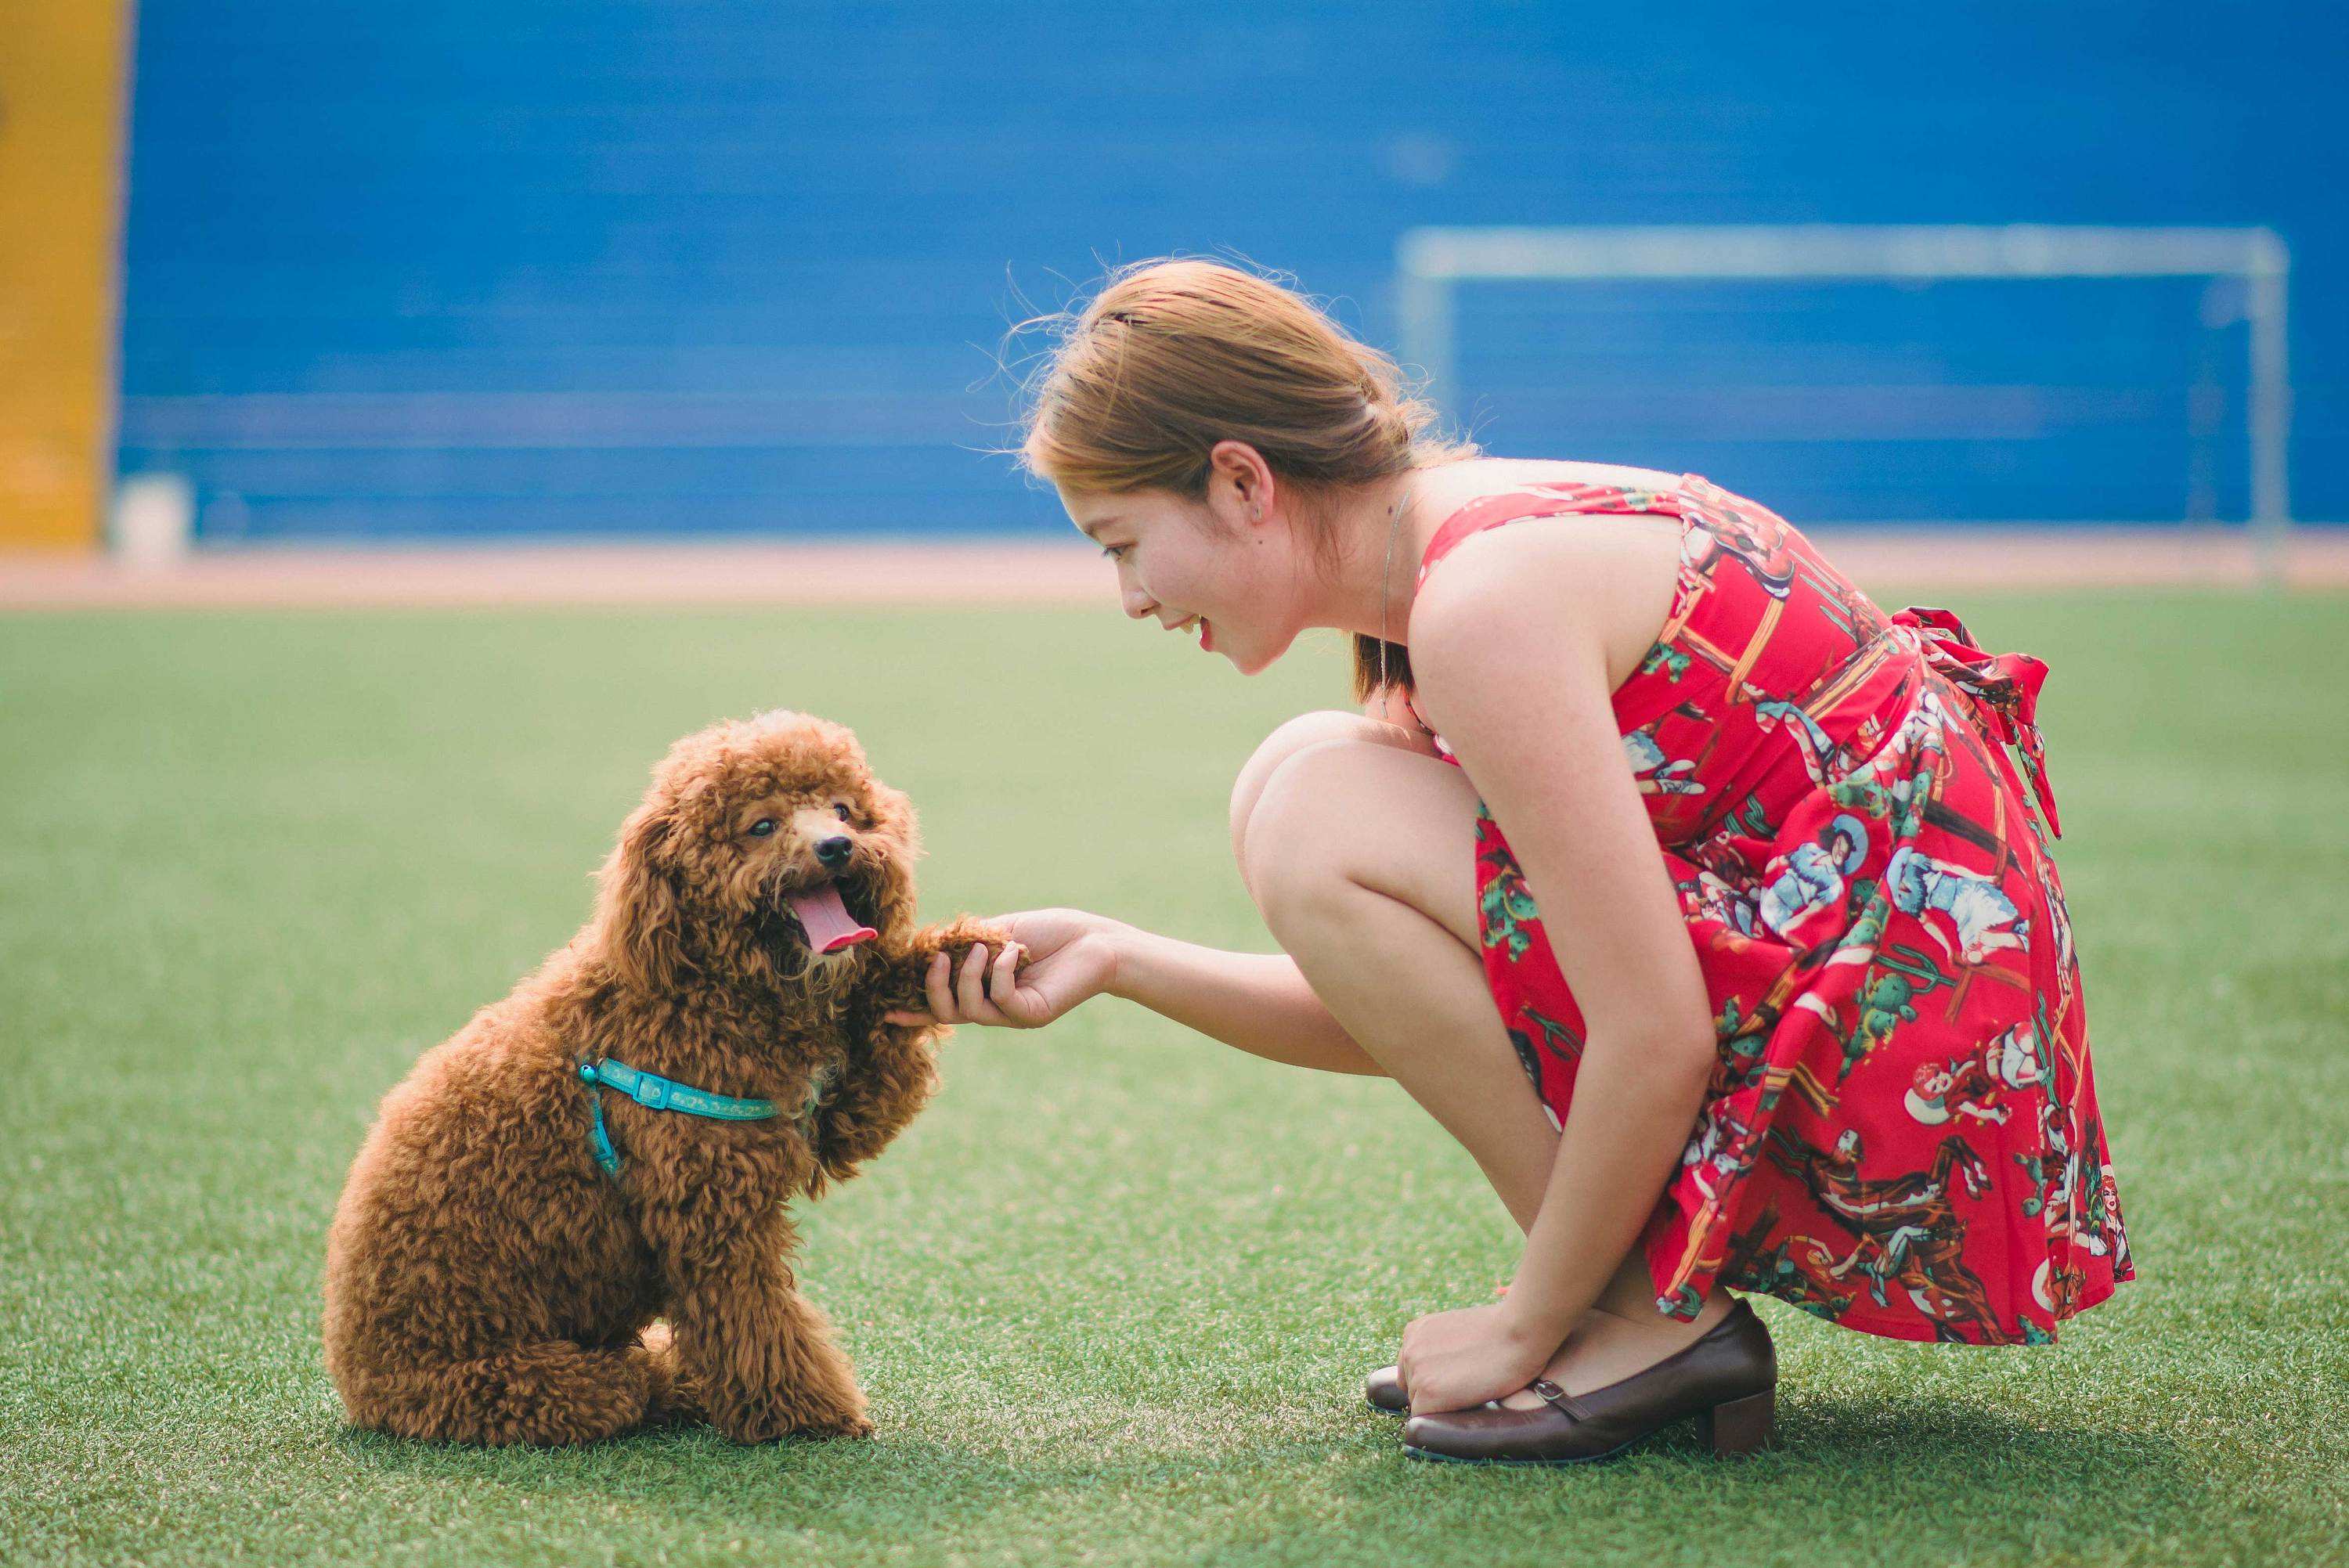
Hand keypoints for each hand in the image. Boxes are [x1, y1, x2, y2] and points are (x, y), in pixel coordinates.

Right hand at [883, 908, 1121, 1030]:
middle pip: (946, 1012)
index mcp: (983, 989)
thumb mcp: (998, 932)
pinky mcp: (1031, 1015)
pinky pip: (999, 999)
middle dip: (934, 986)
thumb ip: (965, 943)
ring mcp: (1012, 1015)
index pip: (942, 1005)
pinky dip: (998, 970)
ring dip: (966, 974)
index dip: (914, 1011)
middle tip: (939, 957)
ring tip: (982, 948)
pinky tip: (1014, 952)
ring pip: (967, 1009)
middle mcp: (995, 1007)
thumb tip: (928, 946)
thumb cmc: (1050, 932)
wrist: (1094, 940)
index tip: (884, 1013)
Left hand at [1396, 1302, 1551, 1415]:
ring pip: (1420, 1405)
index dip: (1436, 1379)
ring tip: (1472, 1392)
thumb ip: (1443, 1347)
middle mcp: (1408, 1350)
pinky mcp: (1428, 1393)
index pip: (1413, 1369)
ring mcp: (1416, 1372)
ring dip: (1442, 1406)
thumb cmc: (1502, 1330)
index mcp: (1415, 1331)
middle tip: (1467, 1386)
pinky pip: (1426, 1419)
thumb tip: (1445, 1370)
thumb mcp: (1460, 1330)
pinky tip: (1469, 1403)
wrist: (1518, 1331)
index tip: (1456, 1380)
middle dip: (1436, 1393)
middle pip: (1413, 1388)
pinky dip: (1445, 1418)